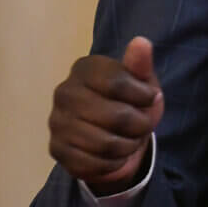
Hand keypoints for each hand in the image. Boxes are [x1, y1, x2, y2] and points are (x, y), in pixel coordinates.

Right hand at [47, 37, 163, 195]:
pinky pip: (93, 164)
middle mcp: (64, 92)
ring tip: (129, 140)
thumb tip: (142, 42)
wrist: (115, 135)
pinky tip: (115, 156)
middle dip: (139, 126)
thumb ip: (140, 65)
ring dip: (127, 147)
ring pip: (105, 143)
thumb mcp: (142, 82)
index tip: (151, 98)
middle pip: (116, 116)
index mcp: (85, 68)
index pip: (118, 83)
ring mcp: (56, 122)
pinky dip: (113, 164)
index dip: (143, 96)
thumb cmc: (130, 102)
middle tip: (143, 125)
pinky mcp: (56, 149)